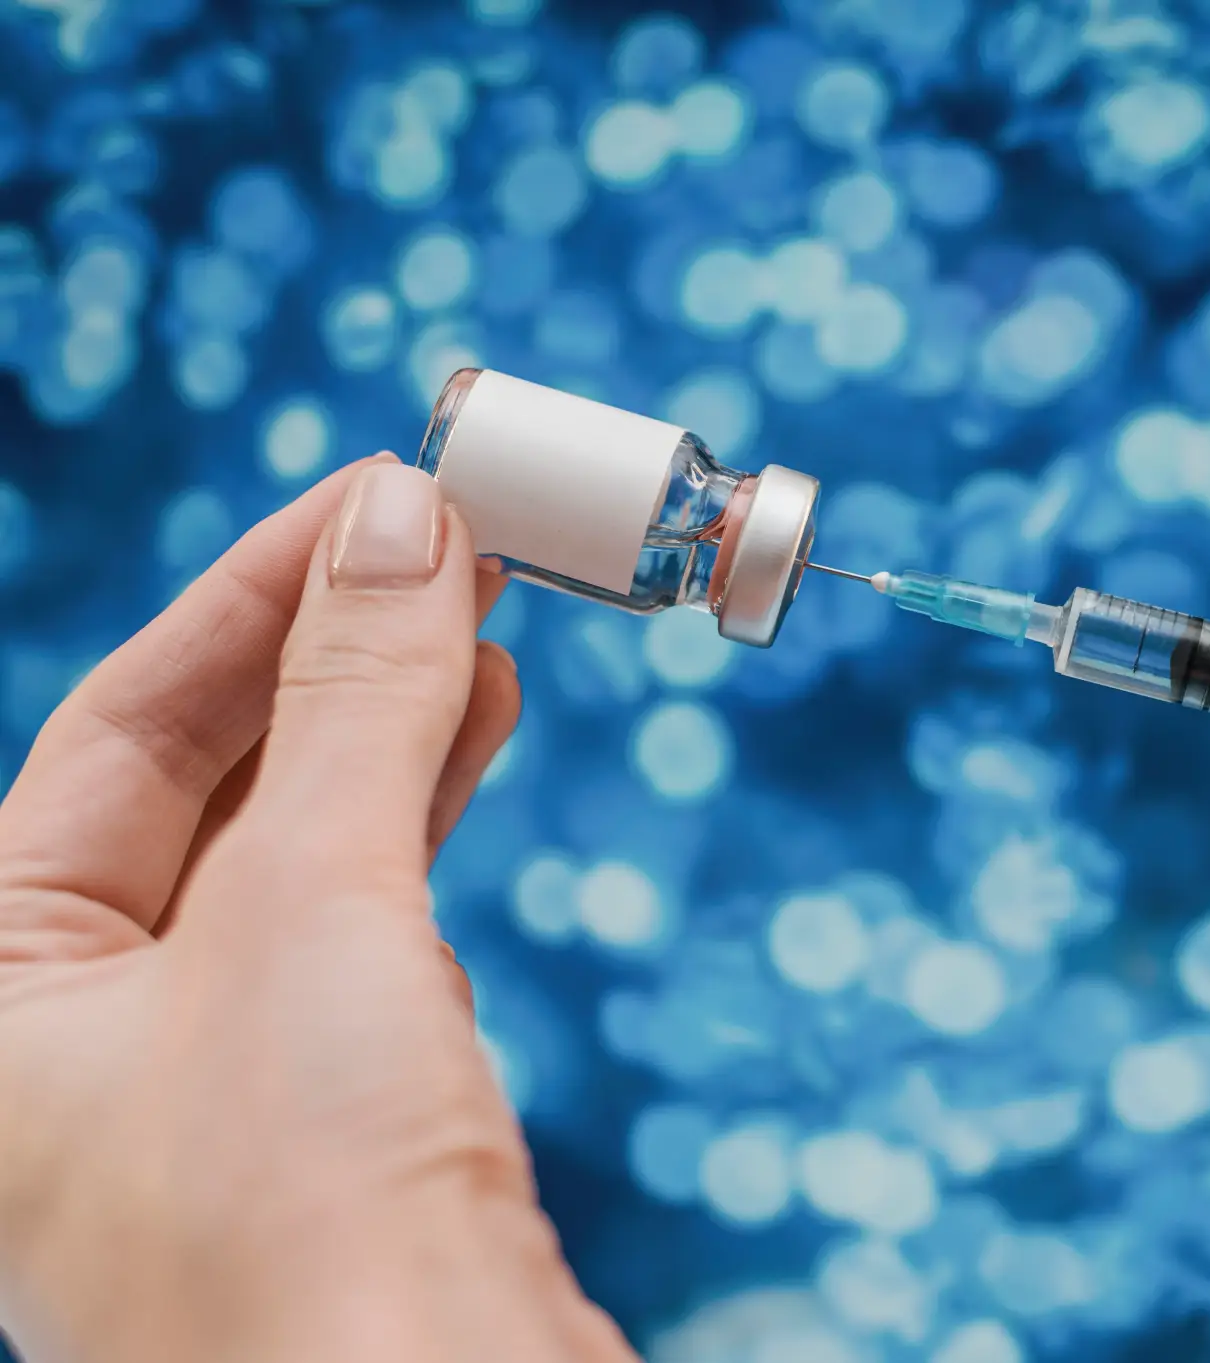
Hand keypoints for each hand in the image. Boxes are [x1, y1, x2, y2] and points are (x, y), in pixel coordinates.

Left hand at [0, 457, 632, 1362]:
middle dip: (332, 658)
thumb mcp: (316, 906)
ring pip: (295, 858)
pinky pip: (363, 936)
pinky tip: (479, 749)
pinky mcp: (333, 1130)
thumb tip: (402, 519)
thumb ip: (353, 703)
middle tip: (449, 546)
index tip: (378, 496)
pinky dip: (425, 832)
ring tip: (484, 628)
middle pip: (202, 789)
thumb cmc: (304, 1212)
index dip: (253, 596)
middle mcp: (78, 1049)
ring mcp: (209, 1094)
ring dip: (393, 731)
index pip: (114, 735)